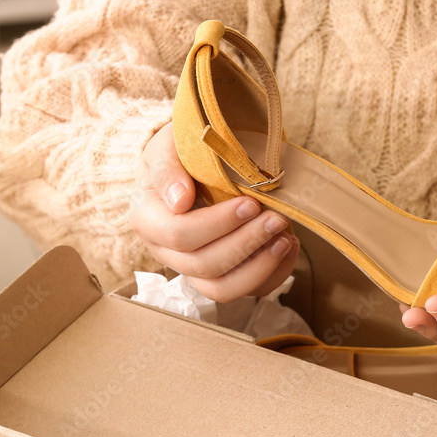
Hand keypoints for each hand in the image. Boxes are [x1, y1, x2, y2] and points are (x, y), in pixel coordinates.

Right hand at [129, 122, 299, 301]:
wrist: (196, 161)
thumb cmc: (181, 150)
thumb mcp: (168, 145)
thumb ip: (167, 168)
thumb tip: (179, 201)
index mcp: (148, 219)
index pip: (179, 235)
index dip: (219, 224)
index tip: (251, 204)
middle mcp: (165, 251)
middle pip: (204, 265)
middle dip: (246, 243)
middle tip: (277, 219)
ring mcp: (192, 268)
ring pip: (222, 290)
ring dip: (260, 267)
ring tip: (286, 239)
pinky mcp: (218, 276)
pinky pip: (245, 290)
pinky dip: (272, 274)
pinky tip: (288, 246)